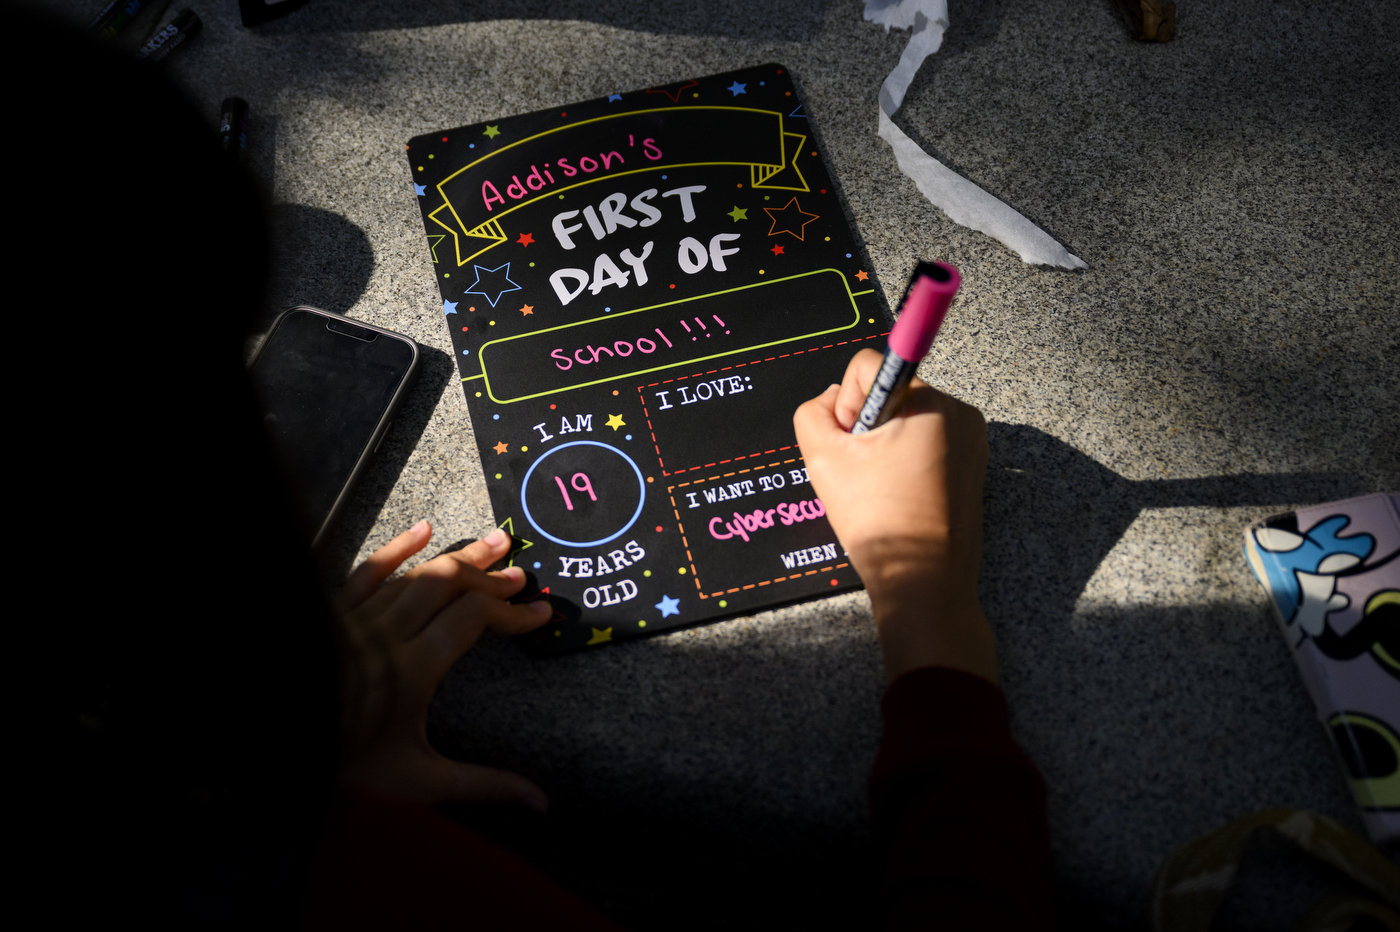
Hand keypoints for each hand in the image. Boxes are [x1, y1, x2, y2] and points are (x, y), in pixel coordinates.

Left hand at [334, 522, 552, 808]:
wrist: (273, 738)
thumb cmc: (344, 761)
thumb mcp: (417, 781)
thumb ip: (481, 785)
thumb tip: (539, 802)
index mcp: (415, 669)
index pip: (474, 620)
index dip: (511, 614)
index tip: (540, 614)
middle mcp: (390, 633)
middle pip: (449, 585)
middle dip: (491, 578)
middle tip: (521, 576)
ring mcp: (361, 617)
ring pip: (417, 574)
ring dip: (459, 558)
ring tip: (494, 544)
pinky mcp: (337, 612)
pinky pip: (369, 569)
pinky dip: (398, 547)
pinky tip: (423, 530)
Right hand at [793, 349, 996, 684]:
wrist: (922, 579)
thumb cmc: (877, 521)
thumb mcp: (822, 459)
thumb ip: (813, 412)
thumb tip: (834, 400)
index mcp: (928, 402)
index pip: (868, 366)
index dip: (847, 405)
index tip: (854, 444)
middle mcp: (958, 411)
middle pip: (889, 392)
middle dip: (869, 425)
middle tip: (866, 472)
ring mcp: (972, 438)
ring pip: (907, 417)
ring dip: (887, 442)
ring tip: (884, 487)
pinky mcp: (973, 462)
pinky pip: (928, 440)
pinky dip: (907, 459)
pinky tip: (900, 493)